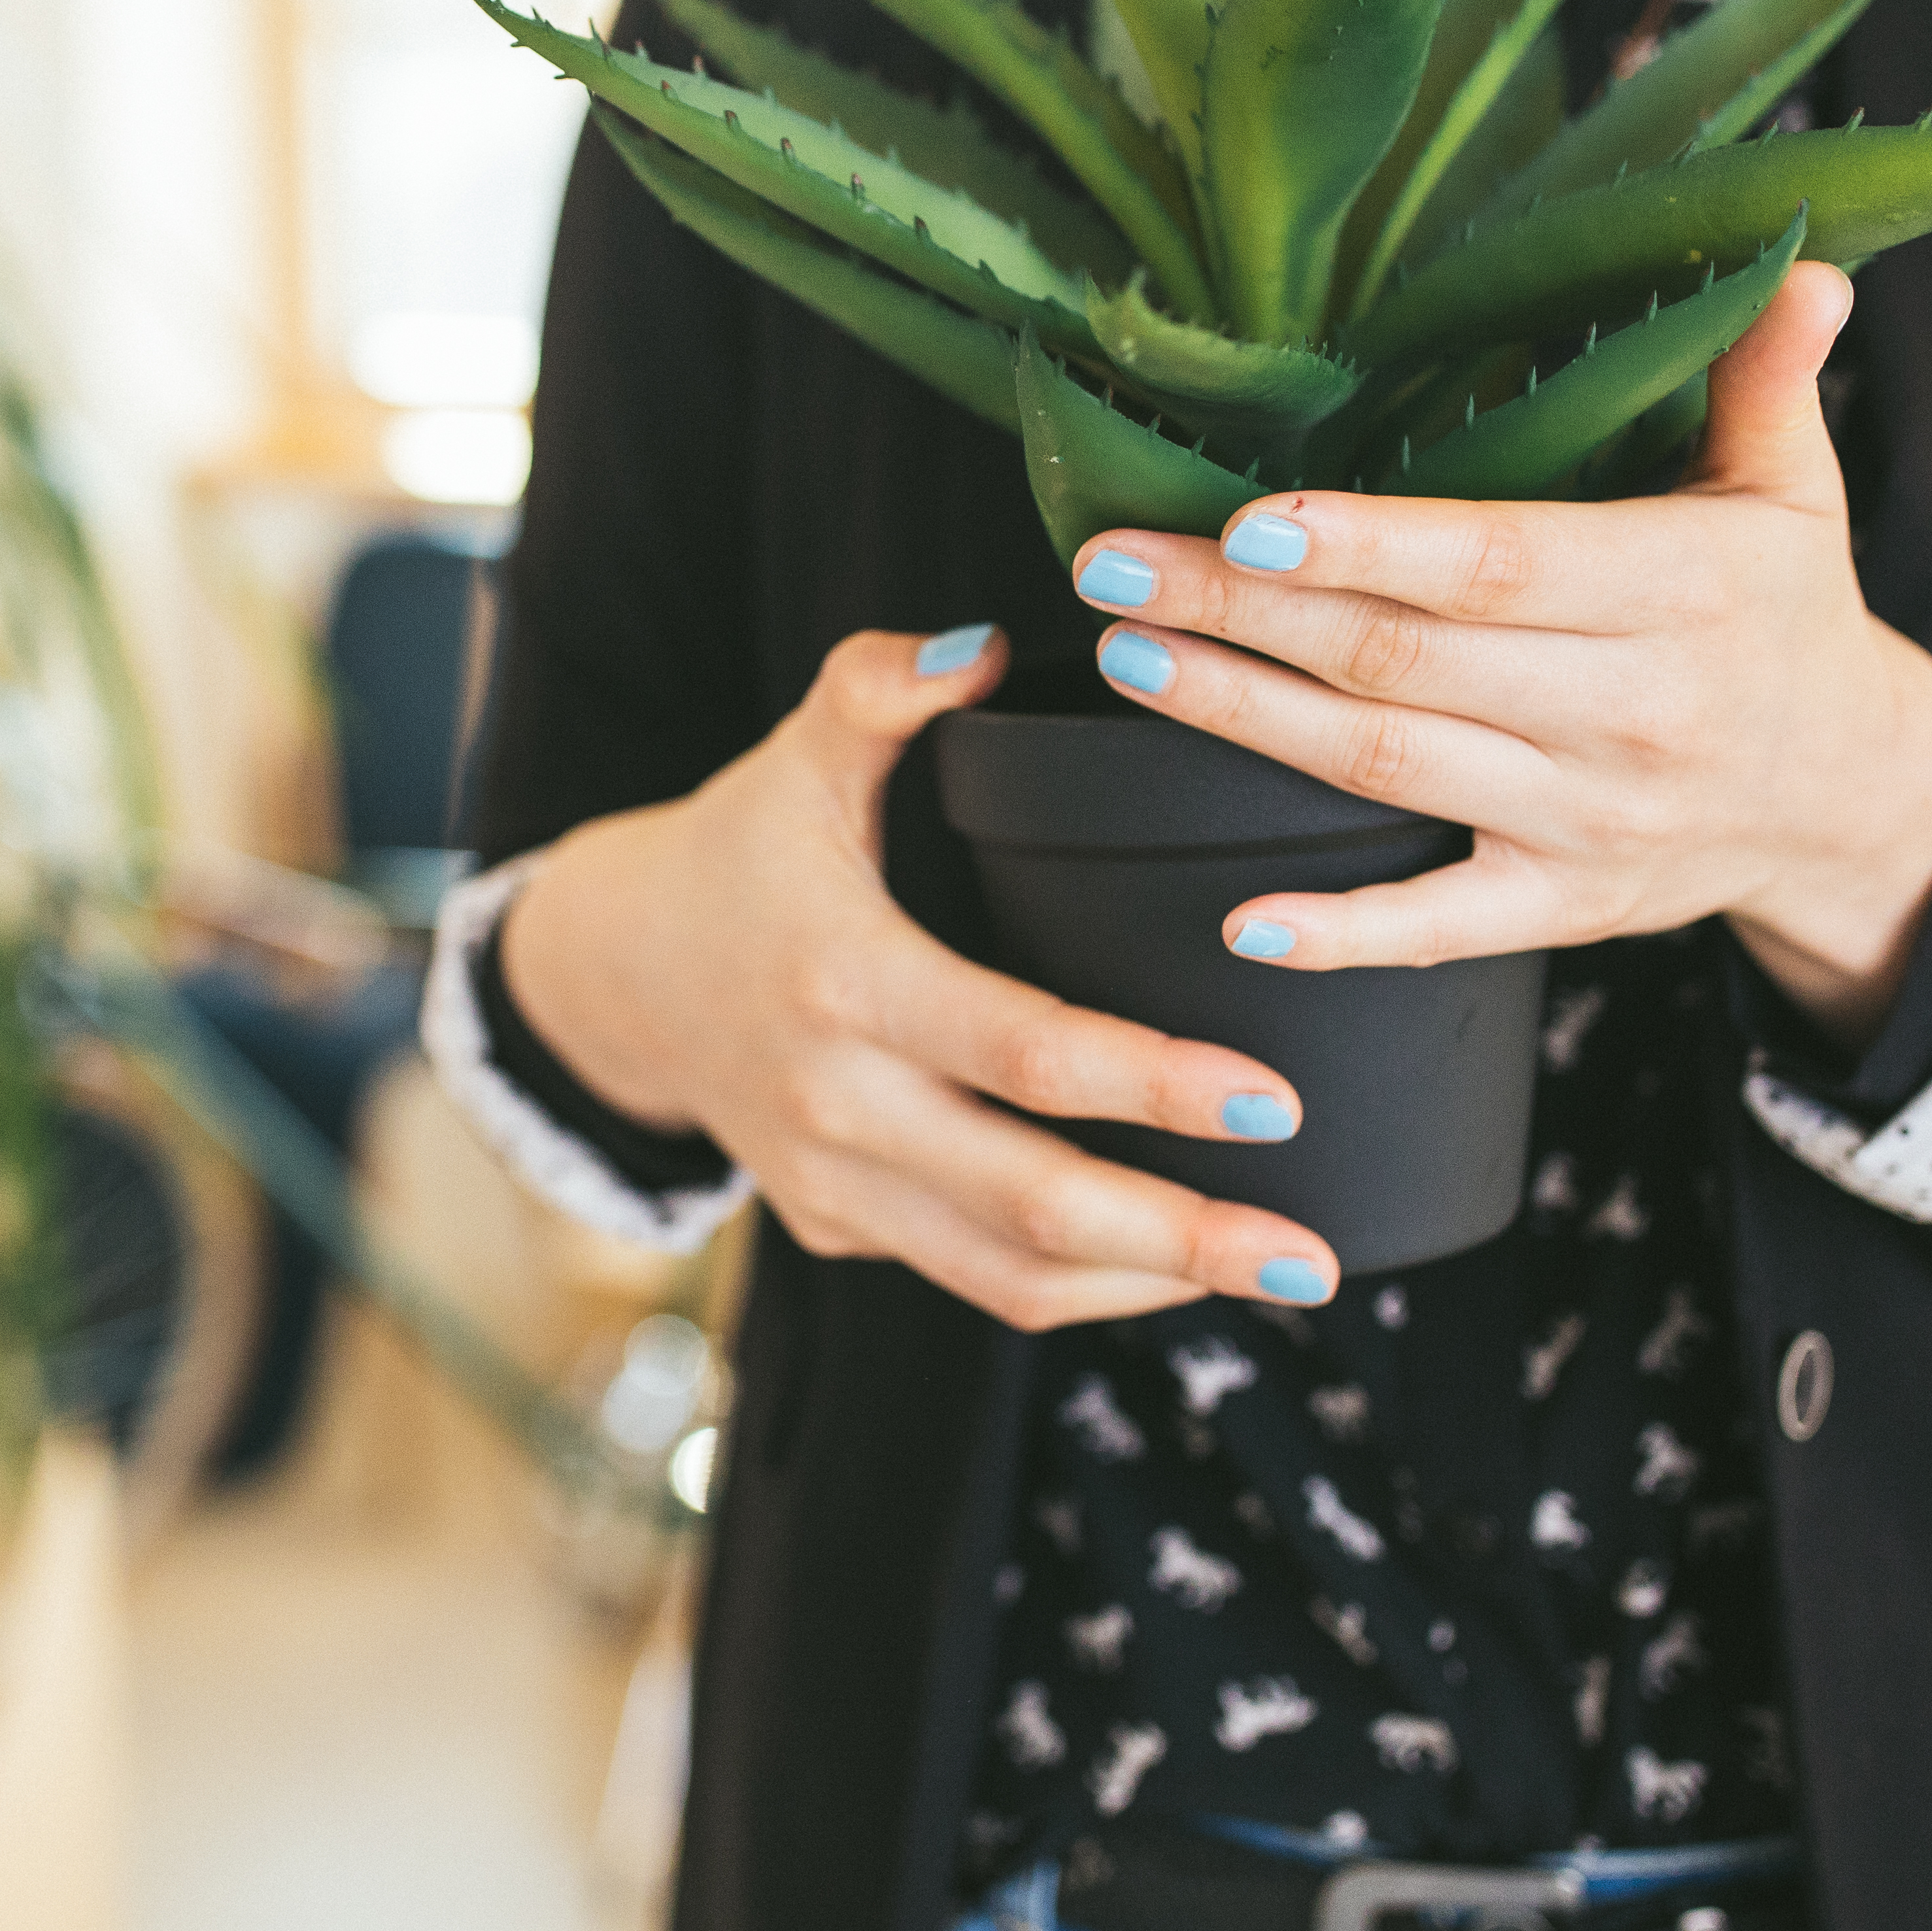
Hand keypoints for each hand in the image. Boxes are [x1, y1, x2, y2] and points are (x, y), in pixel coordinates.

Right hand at [496, 626, 1343, 1326]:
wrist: (618, 972)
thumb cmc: (740, 850)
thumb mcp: (796, 754)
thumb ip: (881, 686)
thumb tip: (983, 643)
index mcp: (844, 981)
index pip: (1023, 1053)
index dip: (1152, 1083)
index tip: (1275, 1099)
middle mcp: (835, 1105)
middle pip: (1029, 1203)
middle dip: (1182, 1238)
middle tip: (1313, 1256)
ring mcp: (831, 1183)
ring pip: (1005, 1274)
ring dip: (1149, 1287)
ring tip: (1276, 1274)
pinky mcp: (835, 1226)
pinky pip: (970, 1278)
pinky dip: (1078, 1286)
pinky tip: (1175, 1267)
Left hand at [1061, 263, 1931, 1041]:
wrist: (1852, 798)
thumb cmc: (1785, 616)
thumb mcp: (1796, 492)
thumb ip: (1767, 379)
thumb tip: (1796, 264)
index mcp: (1679, 593)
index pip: (1495, 564)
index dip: (1365, 548)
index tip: (1242, 522)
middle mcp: (1631, 712)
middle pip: (1403, 660)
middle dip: (1244, 614)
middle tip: (1112, 566)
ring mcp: (1591, 819)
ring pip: (1388, 769)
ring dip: (1245, 718)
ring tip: (1131, 657)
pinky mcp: (1564, 905)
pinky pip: (1441, 927)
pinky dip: (1341, 933)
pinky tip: (1239, 921)